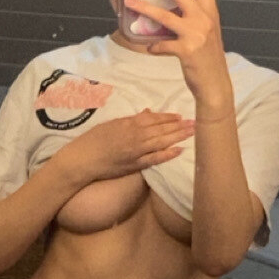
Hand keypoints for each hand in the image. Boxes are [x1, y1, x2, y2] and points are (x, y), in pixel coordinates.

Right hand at [58, 110, 194, 187]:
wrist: (82, 160)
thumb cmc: (93, 141)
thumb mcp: (111, 125)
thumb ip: (130, 120)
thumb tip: (147, 113)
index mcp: (128, 124)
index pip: (152, 118)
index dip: (167, 117)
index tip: (180, 115)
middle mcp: (134, 136)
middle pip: (161, 129)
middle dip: (179, 126)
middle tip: (195, 122)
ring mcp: (136, 151)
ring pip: (161, 142)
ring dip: (178, 137)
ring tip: (192, 132)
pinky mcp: (135, 165)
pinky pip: (154, 159)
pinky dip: (167, 154)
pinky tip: (179, 150)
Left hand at [129, 0, 233, 116]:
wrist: (215, 83)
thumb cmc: (206, 56)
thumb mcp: (204, 31)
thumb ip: (192, 16)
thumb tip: (170, 5)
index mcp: (209, 11)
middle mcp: (204, 18)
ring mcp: (196, 34)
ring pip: (166, 16)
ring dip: (145, 8)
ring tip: (128, 1)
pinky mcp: (187, 50)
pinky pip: (163, 44)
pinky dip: (154, 46)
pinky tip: (151, 48)